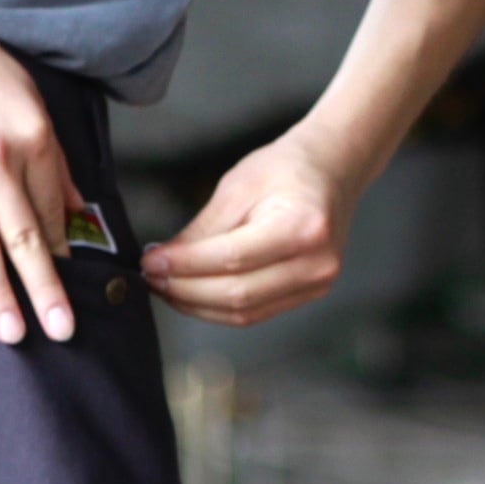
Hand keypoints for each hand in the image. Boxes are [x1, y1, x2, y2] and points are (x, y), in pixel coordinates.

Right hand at [0, 0, 83, 345]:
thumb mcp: (24, 95)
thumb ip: (52, 154)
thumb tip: (79, 207)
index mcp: (31, 135)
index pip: (51, 210)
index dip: (59, 251)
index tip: (67, 286)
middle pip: (24, 237)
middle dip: (46, 290)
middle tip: (63, 331)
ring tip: (13, 334)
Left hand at [141, 128, 352, 327]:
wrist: (333, 170)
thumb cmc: (287, 169)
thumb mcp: (238, 186)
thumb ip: (203, 230)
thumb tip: (163, 263)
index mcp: (302, 227)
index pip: (231, 259)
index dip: (185, 266)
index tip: (151, 262)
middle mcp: (315, 263)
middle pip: (237, 294)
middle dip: (186, 290)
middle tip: (152, 278)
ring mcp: (316, 284)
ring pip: (242, 312)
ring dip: (197, 305)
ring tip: (167, 287)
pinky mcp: (308, 295)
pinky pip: (254, 313)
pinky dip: (217, 309)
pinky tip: (192, 295)